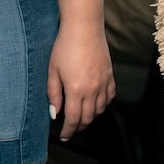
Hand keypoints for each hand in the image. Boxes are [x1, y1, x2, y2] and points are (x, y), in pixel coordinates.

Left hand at [48, 17, 114, 139]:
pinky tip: (96, 104)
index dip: (68, 130)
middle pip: (88, 118)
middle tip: (71, 129)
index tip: (64, 136)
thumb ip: (53, 94)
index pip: (74, 119)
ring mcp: (103, 83)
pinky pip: (110, 97)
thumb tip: (55, 113)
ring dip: (90, 117)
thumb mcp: (53, 70)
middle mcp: (92, 89)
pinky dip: (103, 105)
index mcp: (76, 90)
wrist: (84, 27)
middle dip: (79, 127)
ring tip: (81, 117)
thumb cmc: (65, 46)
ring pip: (100, 110)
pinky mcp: (110, 75)